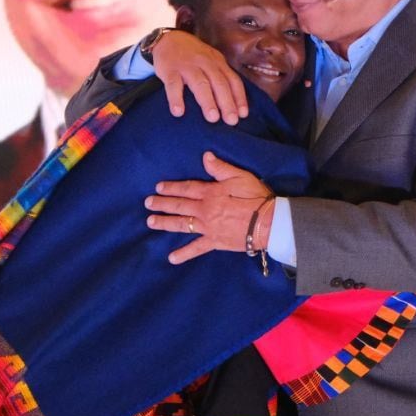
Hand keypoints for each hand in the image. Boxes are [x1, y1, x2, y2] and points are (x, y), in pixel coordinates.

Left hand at [145, 152, 272, 263]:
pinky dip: (184, 254)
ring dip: (165, 222)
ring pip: (182, 224)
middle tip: (148, 203)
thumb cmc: (256, 197)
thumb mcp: (240, 176)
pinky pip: (196, 248)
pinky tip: (171, 258)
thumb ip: (220, 168)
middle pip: (180, 206)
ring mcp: (208, 227)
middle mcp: (205, 210)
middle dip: (163, 204)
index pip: (187, 188)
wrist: (267, 222)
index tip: (158, 187)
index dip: (172, 187)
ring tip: (151, 222)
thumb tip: (205, 157)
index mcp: (210, 193)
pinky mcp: (214, 241)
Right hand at [153, 29, 247, 124]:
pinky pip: (173, 85)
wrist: (168, 39)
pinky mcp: (169, 69)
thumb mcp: (211, 62)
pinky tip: (178, 112)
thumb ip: (221, 78)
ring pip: (200, 83)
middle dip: (227, 103)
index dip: (239, 97)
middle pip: (219, 83)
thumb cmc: (193, 56)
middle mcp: (205, 63)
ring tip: (212, 118)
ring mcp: (187, 66)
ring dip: (207, 101)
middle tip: (231, 121)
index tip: (243, 115)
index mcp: (218, 62)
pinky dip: (176, 98)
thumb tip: (233, 105)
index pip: (233, 80)